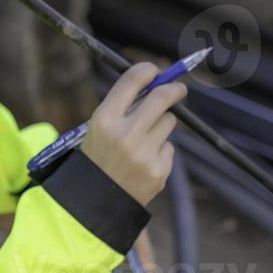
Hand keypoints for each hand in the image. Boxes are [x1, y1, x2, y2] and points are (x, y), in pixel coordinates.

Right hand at [79, 61, 184, 207]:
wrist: (94, 202)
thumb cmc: (98, 157)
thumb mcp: (99, 128)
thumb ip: (124, 106)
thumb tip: (157, 83)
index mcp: (105, 119)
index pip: (133, 80)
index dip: (148, 70)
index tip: (155, 71)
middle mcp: (126, 134)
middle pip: (162, 97)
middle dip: (174, 89)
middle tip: (179, 89)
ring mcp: (144, 153)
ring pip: (169, 122)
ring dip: (162, 124)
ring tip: (144, 140)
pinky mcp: (159, 170)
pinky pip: (168, 148)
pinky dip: (160, 151)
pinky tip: (143, 163)